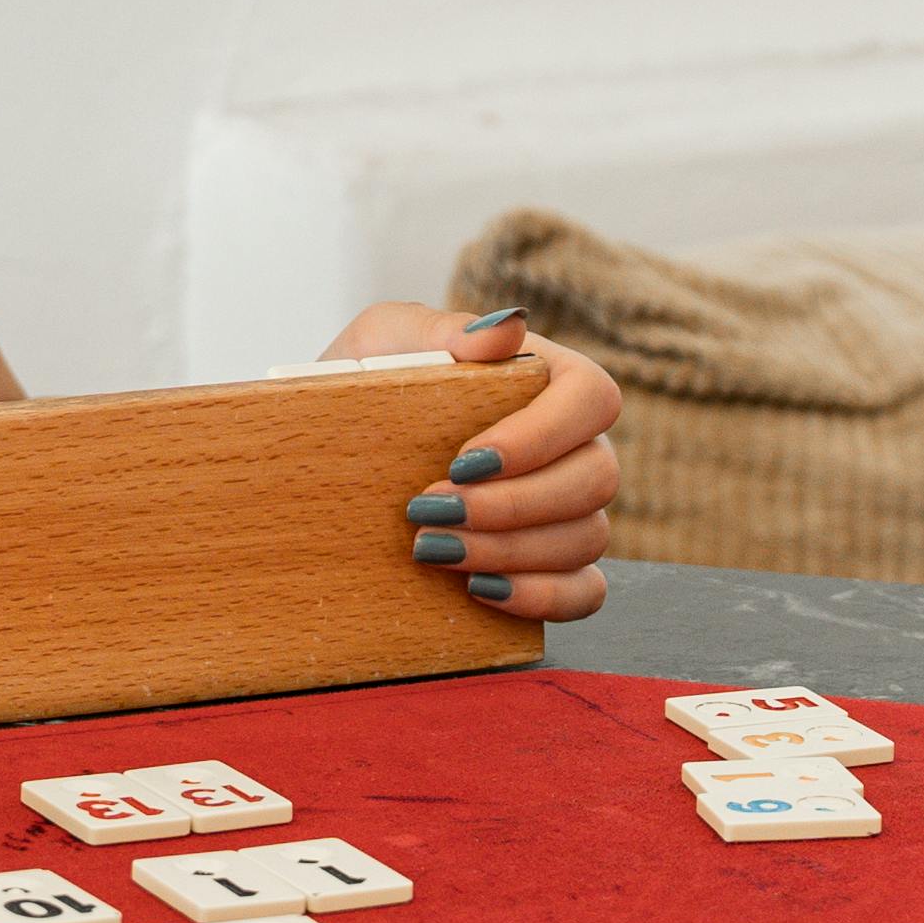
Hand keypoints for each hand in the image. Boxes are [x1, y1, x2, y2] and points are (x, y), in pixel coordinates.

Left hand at [330, 299, 622, 618]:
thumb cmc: (363, 388)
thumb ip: (442, 330)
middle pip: (597, 477)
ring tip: (430, 549)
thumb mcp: (383, 344)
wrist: (326, 456)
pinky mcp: (552, 567)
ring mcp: (570, 510)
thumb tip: (508, 326)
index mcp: (547, 380)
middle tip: (429, 510)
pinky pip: (584, 593)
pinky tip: (477, 589)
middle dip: (512, 504)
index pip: (592, 396)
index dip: (542, 435)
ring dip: (509, 551)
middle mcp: (573, 445)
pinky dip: (540, 596)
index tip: (464, 460)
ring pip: (587, 538)